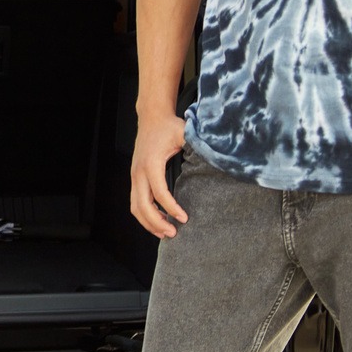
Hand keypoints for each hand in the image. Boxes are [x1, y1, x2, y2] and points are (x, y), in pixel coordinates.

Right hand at [130, 113, 189, 237]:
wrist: (151, 117)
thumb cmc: (168, 126)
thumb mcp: (185, 134)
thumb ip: (198, 147)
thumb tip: (217, 160)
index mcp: (151, 163)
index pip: (160, 193)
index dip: (172, 208)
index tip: (185, 218)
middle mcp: (139, 172)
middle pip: (143, 205)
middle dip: (157, 222)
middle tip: (173, 233)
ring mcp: (134, 176)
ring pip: (135, 207)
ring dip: (148, 222)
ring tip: (165, 232)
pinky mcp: (135, 178)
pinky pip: (135, 202)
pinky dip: (145, 215)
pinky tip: (159, 220)